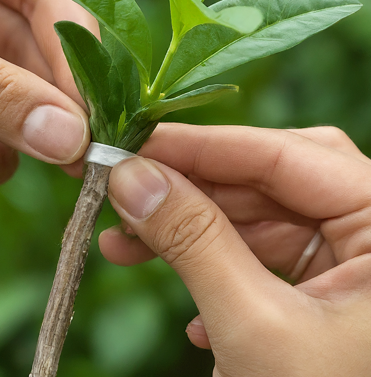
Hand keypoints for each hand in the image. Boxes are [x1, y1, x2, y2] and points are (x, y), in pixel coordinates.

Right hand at [101, 124, 370, 375]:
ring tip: (126, 241)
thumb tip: (130, 177)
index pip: (284, 155)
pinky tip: (189, 305)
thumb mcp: (256, 330)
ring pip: (257, 215)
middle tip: (124, 191)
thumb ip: (193, 241)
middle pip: (268, 179)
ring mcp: (350, 259)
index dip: (201, 145)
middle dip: (189, 188)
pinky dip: (215, 265)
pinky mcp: (323, 287)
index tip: (134, 144)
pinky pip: (262, 254)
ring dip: (190, 228)